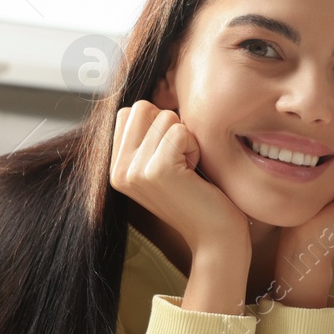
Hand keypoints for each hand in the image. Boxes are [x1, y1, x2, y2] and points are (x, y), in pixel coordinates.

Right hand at [110, 101, 248, 258]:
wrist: (217, 236)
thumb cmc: (200, 196)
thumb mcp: (166, 163)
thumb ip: (149, 137)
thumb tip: (155, 96)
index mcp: (116, 167)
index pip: (132, 111)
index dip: (162, 125)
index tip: (174, 157)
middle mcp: (118, 170)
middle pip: (144, 107)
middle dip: (173, 128)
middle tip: (183, 162)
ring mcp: (134, 171)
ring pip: (164, 116)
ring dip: (186, 139)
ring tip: (189, 170)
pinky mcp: (157, 171)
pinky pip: (181, 131)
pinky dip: (195, 147)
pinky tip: (195, 174)